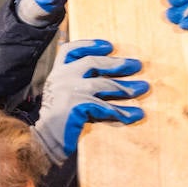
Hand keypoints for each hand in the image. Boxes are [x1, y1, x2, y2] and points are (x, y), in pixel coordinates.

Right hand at [33, 38, 147, 165]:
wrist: (44, 140)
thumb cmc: (57, 121)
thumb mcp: (62, 96)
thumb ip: (76, 85)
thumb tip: (108, 80)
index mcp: (57, 73)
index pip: (70, 50)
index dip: (90, 45)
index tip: (109, 46)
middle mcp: (61, 78)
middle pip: (92, 63)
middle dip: (117, 64)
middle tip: (137, 65)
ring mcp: (68, 91)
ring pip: (102, 84)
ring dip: (125, 87)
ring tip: (143, 87)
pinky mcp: (77, 107)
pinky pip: (105, 107)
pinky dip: (123, 112)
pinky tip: (136, 114)